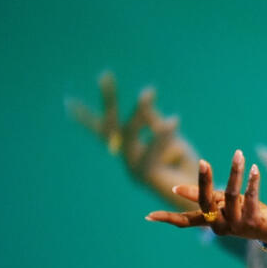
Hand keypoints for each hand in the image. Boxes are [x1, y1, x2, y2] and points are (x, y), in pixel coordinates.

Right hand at [68, 71, 199, 208]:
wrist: (199, 192)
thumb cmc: (184, 165)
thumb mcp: (169, 137)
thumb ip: (154, 121)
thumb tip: (145, 99)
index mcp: (129, 147)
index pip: (105, 129)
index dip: (86, 117)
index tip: (67, 102)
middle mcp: (127, 157)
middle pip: (111, 126)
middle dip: (108, 101)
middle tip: (104, 74)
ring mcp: (133, 167)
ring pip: (131, 133)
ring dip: (139, 112)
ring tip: (148, 90)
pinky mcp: (145, 174)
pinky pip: (152, 148)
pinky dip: (162, 135)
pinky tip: (174, 120)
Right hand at [146, 150, 266, 247]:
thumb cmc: (244, 212)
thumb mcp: (222, 203)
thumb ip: (202, 196)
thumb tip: (175, 189)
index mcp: (210, 222)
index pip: (185, 221)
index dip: (168, 218)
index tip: (148, 216)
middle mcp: (220, 226)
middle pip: (207, 203)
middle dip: (205, 181)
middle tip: (203, 162)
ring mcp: (237, 225)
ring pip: (233, 195)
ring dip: (236, 173)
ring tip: (239, 155)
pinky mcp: (253, 222)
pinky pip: (251, 198)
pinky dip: (253, 182)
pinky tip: (254, 169)